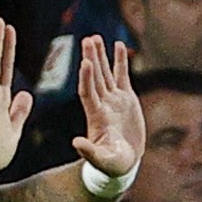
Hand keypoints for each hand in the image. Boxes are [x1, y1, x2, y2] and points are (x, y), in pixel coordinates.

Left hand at [69, 30, 144, 180]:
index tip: (84, 62)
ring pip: (105, 73)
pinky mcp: (126, 98)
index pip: (88, 93)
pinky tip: (117, 45)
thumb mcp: (102, 160)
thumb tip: (75, 143)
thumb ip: (89, 152)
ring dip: (100, 56)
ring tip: (95, 37)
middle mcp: (102, 104)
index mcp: (96, 116)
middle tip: (87, 40)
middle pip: (94, 77)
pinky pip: (121, 76)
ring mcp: (113, 100)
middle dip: (91, 59)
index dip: (86, 78)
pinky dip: (119, 61)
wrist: (124, 162)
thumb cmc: (112, 164)